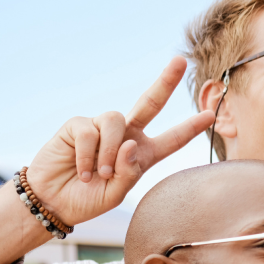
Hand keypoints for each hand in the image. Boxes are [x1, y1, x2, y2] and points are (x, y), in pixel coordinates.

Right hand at [27, 58, 214, 225]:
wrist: (53, 202)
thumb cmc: (87, 199)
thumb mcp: (116, 193)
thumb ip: (129, 172)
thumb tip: (131, 143)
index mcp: (142, 154)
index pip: (171, 139)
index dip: (190, 128)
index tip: (210, 115)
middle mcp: (125, 136)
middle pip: (149, 103)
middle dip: (165, 82)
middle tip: (179, 62)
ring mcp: (101, 128)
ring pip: (117, 122)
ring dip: (110, 150)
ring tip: (100, 174)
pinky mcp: (78, 125)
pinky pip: (89, 132)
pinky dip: (87, 155)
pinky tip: (81, 172)